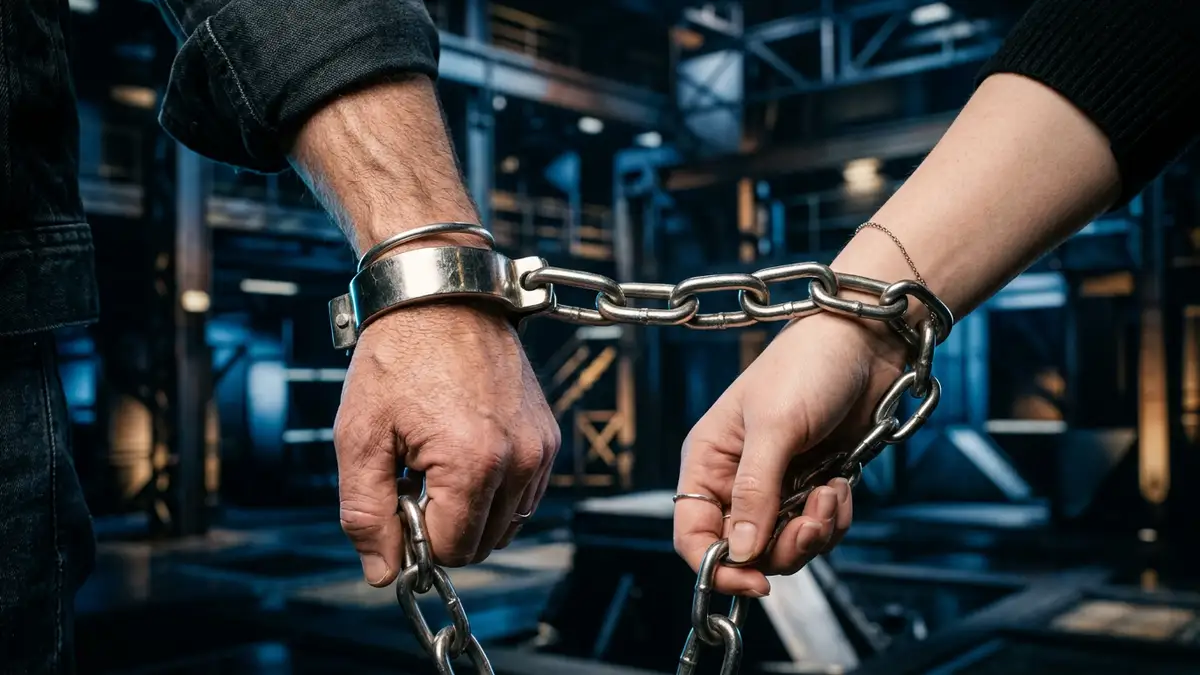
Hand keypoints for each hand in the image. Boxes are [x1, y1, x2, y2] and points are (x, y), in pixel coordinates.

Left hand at [334, 302, 559, 585]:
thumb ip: (366, 513)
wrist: (442, 294)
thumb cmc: (398, 356)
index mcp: (474, 464)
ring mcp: (540, 448)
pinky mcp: (547, 436)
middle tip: (411, 480)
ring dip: (470, 511)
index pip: (451, 550)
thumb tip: (383, 572)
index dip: (414, 539)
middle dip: (444, 527)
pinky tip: (463, 452)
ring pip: (507, 524)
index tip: (395, 502)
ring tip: (436, 464)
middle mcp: (519, 460)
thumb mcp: (360, 435)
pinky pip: (524, 494)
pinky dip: (494, 490)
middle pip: (483, 544)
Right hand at [674, 313, 906, 595]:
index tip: (754, 582)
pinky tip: (842, 484)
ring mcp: (778, 485)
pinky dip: (834, 519)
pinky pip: (818, 530)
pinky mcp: (814, 485)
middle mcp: (737, 479)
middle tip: (810, 522)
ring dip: (813, 531)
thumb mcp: (774, 427)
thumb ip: (755, 492)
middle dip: (782, 547)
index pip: (693, 533)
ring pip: (784, 546)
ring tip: (831, 492)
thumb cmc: (807, 366)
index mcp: (708, 461)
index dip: (717, 566)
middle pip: (744, 551)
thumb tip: (740, 553)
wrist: (866, 341)